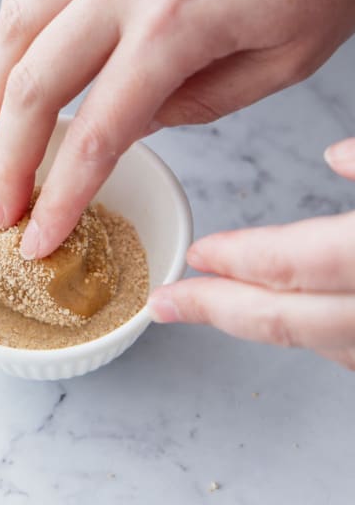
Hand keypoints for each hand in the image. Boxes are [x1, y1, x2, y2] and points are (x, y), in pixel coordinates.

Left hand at [149, 139, 354, 369]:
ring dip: (270, 324)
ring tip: (223, 305)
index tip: (197, 254)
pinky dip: (321, 333)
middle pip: (288, 321)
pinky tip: (304, 310)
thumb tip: (336, 155)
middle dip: (219, 310)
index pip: (287, 264)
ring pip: (323, 345)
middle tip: (168, 304)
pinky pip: (354, 349)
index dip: (235, 259)